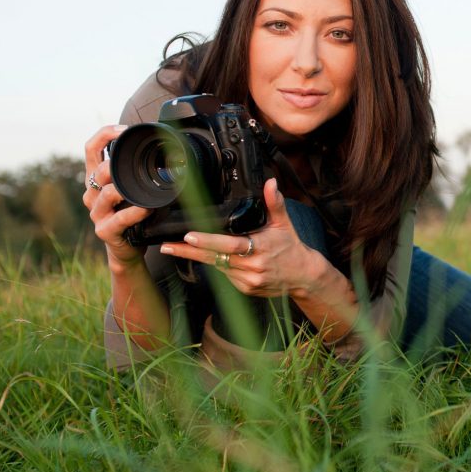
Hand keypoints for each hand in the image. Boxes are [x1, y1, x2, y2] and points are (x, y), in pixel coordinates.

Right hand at [82, 124, 151, 265]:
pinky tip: (147, 208)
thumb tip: (167, 148)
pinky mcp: (104, 230)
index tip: (125, 129)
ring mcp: (96, 212)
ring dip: (126, 189)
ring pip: (106, 194)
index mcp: (96, 177)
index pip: (91, 148)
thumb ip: (136, 170)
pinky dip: (135, 212)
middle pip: (99, 170)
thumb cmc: (132, 212)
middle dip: (118, 164)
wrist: (127, 247)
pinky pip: (119, 219)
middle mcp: (91, 193)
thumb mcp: (131, 187)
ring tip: (143, 188)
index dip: (105, 134)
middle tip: (138, 162)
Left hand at [159, 178, 324, 297]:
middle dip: (189, 252)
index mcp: (260, 247)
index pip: (230, 245)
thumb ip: (274, 203)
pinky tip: (209, 257)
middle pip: (215, 258)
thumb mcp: (284, 223)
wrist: (302, 276)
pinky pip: (225, 276)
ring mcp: (248, 280)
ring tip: (175, 248)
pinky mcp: (245, 289)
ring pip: (217, 267)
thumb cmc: (291, 247)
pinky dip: (217, 265)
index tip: (190, 236)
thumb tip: (270, 183)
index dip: (208, 241)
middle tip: (167, 246)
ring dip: (198, 257)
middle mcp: (253, 266)